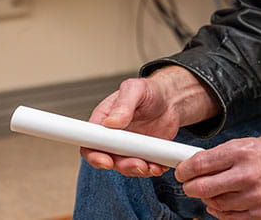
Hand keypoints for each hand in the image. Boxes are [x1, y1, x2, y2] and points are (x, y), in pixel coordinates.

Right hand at [81, 66, 219, 177]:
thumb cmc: (150, 91)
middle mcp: (113, 137)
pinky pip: (144, 167)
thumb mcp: (136, 90)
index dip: (94, 155)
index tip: (106, 161)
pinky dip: (151, 169)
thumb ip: (123, 104)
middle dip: (121, 165)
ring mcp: (128, 147)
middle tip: (137, 163)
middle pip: (108, 160)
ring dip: (137, 170)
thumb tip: (111, 122)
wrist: (171, 100)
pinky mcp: (143, 154)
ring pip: (126, 167)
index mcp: (104, 121)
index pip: (90, 143)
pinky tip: (160, 165)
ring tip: (151, 166)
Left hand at [175, 131, 260, 219]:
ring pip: (215, 204)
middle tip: (190, 184)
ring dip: (208, 199)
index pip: (201, 163)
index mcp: (243, 151)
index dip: (184, 169)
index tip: (181, 171)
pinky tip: (224, 203)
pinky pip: (230, 217)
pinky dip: (221, 211)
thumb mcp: (256, 143)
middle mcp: (247, 174)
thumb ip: (230, 153)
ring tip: (213, 191)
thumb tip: (203, 161)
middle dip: (190, 187)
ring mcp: (254, 197)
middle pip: (202, 188)